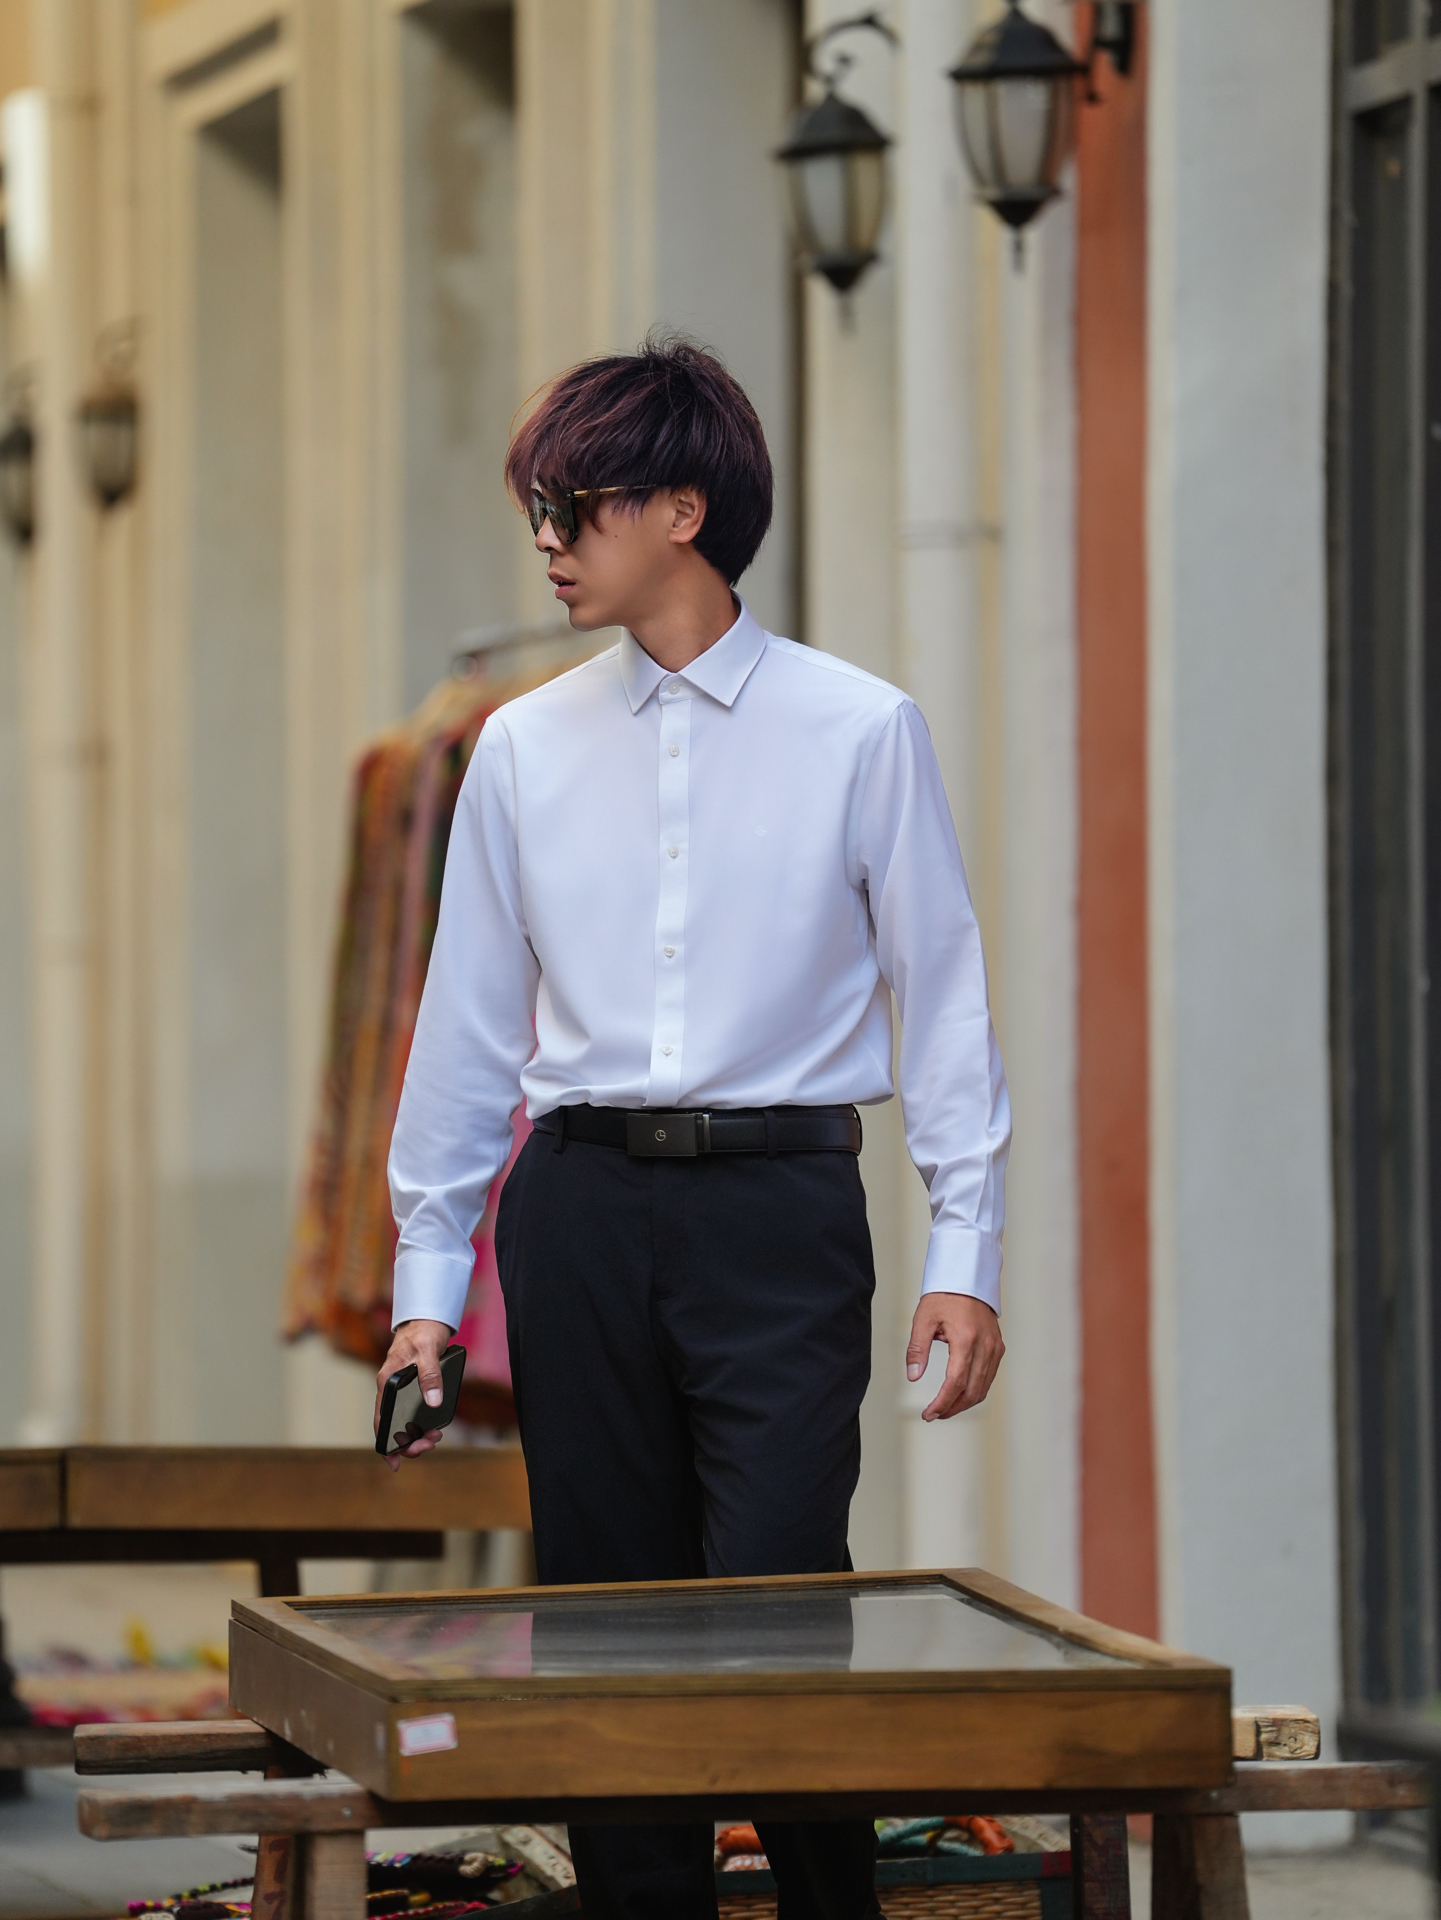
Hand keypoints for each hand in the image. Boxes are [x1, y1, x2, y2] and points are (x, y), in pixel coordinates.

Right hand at [375, 1319, 452, 1472]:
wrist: (426, 1319)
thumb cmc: (424, 1332)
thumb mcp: (429, 1351)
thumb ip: (430, 1375)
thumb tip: (434, 1403)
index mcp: (387, 1382)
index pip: (380, 1421)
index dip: (386, 1445)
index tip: (395, 1464)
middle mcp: (389, 1389)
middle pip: (393, 1427)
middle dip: (410, 1443)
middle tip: (430, 1444)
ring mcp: (399, 1390)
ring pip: (403, 1423)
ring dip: (417, 1435)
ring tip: (435, 1437)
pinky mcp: (410, 1389)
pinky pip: (411, 1414)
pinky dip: (421, 1424)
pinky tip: (434, 1427)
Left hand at [905, 1293, 1003, 1421]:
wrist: (967, 1278)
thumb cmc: (944, 1295)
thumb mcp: (924, 1320)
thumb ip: (917, 1349)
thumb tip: (913, 1376)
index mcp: (965, 1339)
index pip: (956, 1382)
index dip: (942, 1403)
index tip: (929, 1414)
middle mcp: (985, 1346)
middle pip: (972, 1391)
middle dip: (952, 1408)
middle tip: (934, 1414)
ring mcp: (994, 1347)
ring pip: (983, 1388)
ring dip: (964, 1403)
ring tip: (945, 1408)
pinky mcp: (998, 1347)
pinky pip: (989, 1377)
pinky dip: (975, 1390)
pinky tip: (961, 1393)